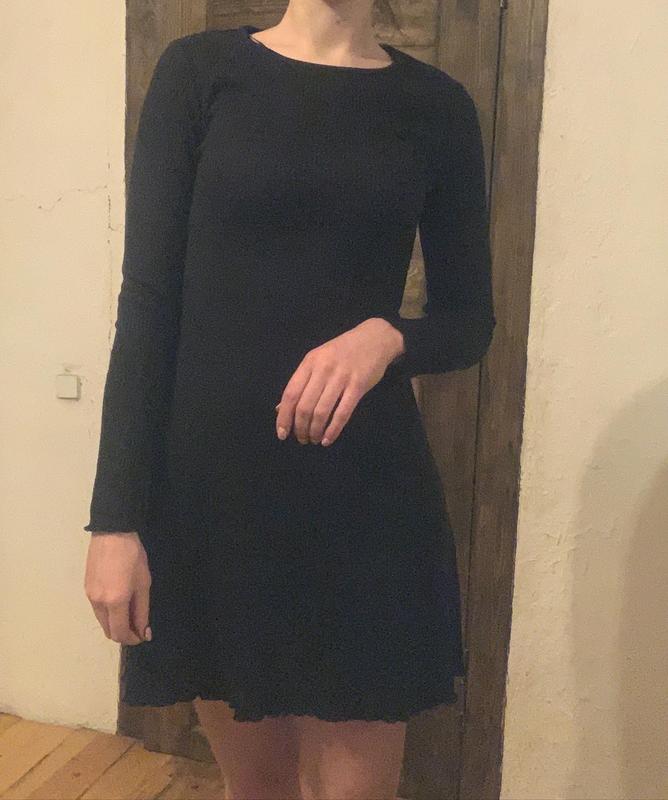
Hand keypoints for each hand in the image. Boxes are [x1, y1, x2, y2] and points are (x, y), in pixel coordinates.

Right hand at [84, 531, 151, 644]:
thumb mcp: (143, 583)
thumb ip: (142, 610)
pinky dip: (108, 613)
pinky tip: (119, 602)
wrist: (112, 533)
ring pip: (102, 621)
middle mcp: (98, 603)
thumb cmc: (133, 556)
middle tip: (138, 627)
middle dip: (123, 634)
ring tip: (131, 613)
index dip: (132, 639)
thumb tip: (144, 632)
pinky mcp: (86, 588)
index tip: (143, 636)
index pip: (120, 632)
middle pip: (108, 630)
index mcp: (115, 602)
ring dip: (115, 623)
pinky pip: (97, 609)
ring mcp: (89, 595)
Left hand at [275, 317, 404, 446]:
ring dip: (315, 431)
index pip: (291, 393)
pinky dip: (333, 430)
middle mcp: (323, 369)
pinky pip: (343, 413)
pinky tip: (328, 439)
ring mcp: (341, 377)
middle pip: (305, 406)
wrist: (375, 338)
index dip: (285, 417)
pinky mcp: (358, 385)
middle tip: (302, 440)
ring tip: (314, 440)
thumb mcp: (318, 360)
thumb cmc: (343, 351)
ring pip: (322, 412)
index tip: (282, 434)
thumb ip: (301, 383)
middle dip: (300, 428)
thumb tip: (281, 409)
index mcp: (309, 363)